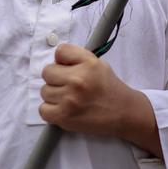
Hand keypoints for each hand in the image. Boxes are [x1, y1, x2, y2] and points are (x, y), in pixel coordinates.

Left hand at [40, 43, 162, 156]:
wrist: (124, 113)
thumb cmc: (110, 88)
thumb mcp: (99, 64)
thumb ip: (77, 58)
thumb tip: (55, 60)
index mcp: (88, 64)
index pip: (60, 51)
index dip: (62, 60)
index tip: (68, 68)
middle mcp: (78, 80)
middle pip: (47, 72)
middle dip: (56, 78)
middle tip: (68, 85)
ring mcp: (70, 99)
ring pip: (44, 91)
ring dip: (54, 95)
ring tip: (69, 98)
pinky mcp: (64, 117)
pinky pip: (43, 109)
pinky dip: (51, 111)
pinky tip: (64, 109)